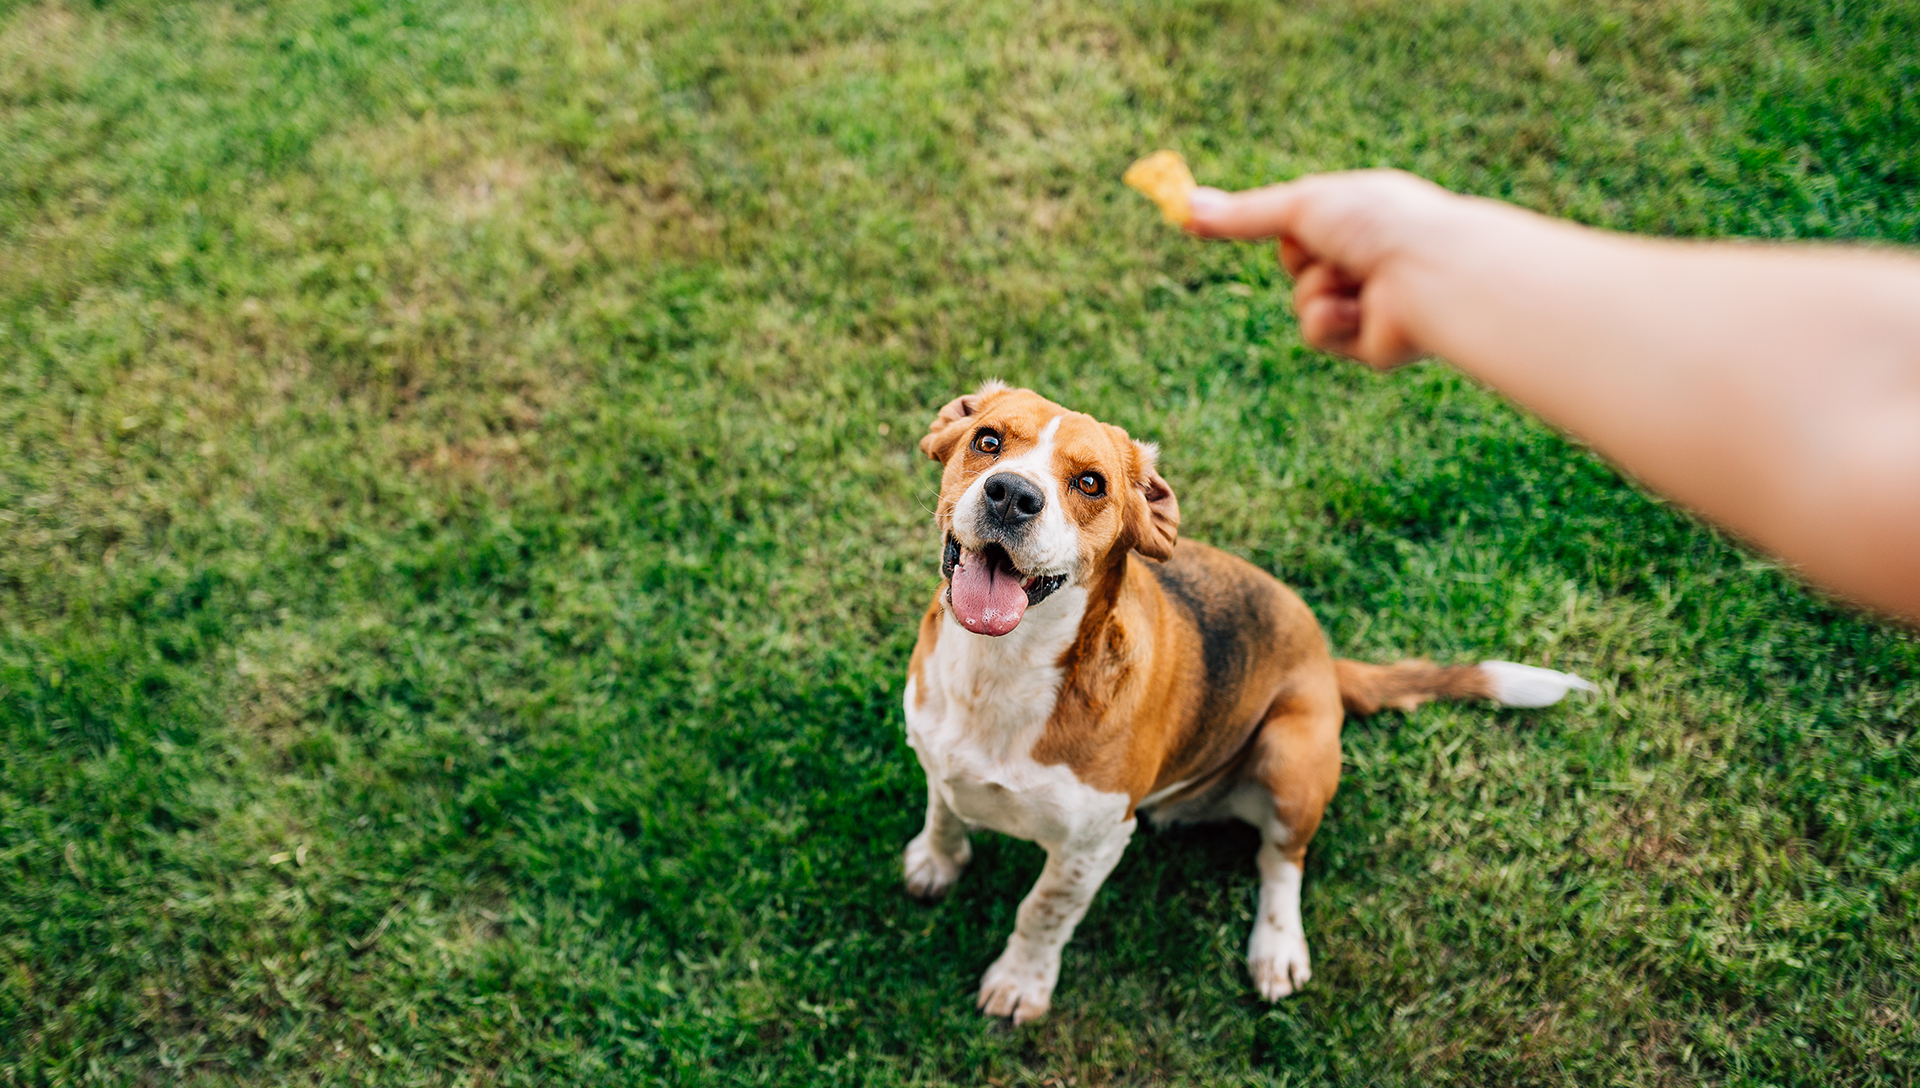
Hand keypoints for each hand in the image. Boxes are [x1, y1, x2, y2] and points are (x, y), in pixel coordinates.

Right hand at [1185, 169, 1471, 368]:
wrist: (1428, 273)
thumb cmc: (1377, 224)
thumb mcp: (1301, 208)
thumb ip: (1243, 214)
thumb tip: (1183, 205)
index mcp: (1363, 216)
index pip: (1303, 226)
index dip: (1287, 227)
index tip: (1239, 225)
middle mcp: (1368, 257)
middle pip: (1298, 267)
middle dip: (1303, 260)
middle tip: (1331, 248)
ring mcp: (1370, 301)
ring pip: (1303, 303)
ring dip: (1317, 290)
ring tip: (1355, 280)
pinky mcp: (1371, 344)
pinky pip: (1320, 335)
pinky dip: (1330, 322)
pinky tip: (1360, 311)